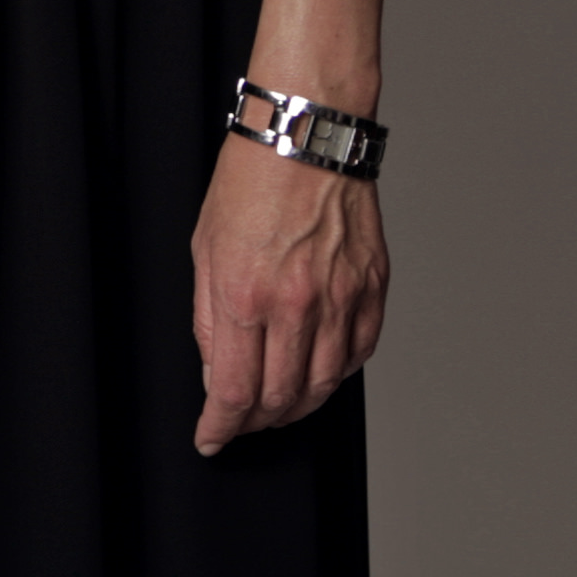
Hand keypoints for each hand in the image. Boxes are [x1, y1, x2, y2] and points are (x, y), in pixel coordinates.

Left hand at [191, 134, 388, 452]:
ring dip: (298, 408)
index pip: (236, 389)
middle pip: (283, 398)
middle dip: (257, 423)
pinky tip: (318, 375)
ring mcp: (342, 299)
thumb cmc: (248, 183)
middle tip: (241, 425)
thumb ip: (211, 317)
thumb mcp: (204, 249)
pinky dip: (337, 375)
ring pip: (325, 385)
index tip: (211, 438)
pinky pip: (359, 354)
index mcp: (247, 294)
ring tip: (276, 409)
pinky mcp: (373, 290)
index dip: (222, 425)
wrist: (306, 138)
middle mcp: (299, 305)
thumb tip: (217, 372)